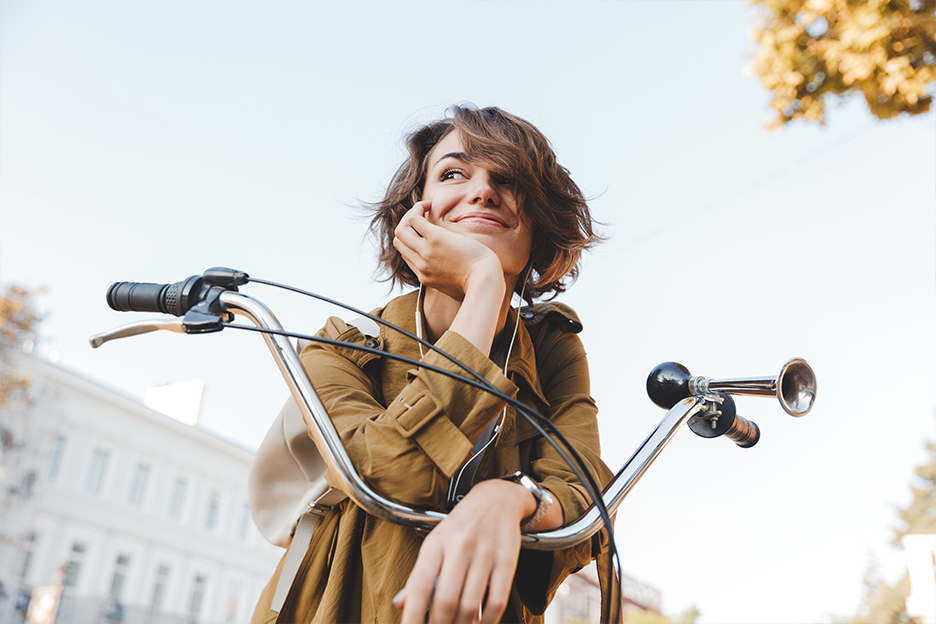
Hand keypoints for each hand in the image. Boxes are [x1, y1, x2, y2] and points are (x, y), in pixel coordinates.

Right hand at [393, 201, 503, 301]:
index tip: (425, 231)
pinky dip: (418, 208)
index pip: (406, 255)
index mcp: (425, 277)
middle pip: (399, 241)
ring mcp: (425, 252)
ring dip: (410, 215)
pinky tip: (429, 204)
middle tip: (422, 216)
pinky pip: (414, 218)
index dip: (412, 240)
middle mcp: (421, 265)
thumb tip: (453, 278)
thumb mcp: (458, 290)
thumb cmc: (479, 284)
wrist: (485, 281)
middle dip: (407, 226)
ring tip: (424, 208)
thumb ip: (449, 282)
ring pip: (401, 230)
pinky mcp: (435, 239)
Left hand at [394, 479, 535, 623]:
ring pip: (471, 605)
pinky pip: (497, 602)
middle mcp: (460, 546)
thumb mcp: (434, 544)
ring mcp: (485, 553)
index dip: (413, 615)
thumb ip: (418, 576)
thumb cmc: (460, 528)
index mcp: (436, 543)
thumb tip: (400, 605)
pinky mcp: (507, 561)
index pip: (420, 585)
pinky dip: (487, 622)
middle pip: (446, 600)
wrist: (496, 500)